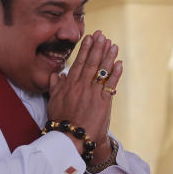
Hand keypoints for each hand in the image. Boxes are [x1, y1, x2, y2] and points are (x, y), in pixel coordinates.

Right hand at [46, 30, 121, 158]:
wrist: (72, 138)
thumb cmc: (62, 122)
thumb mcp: (53, 102)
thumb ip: (55, 87)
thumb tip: (56, 75)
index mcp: (69, 85)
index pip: (79, 63)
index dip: (85, 49)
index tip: (89, 37)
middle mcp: (81, 86)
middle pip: (91, 63)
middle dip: (97, 47)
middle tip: (102, 35)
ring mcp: (93, 93)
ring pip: (102, 71)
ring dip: (108, 56)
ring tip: (112, 44)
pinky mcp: (103, 102)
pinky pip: (110, 85)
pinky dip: (116, 73)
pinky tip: (119, 63)